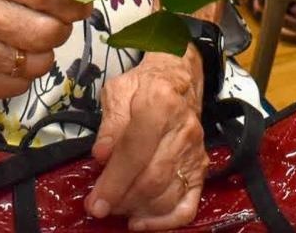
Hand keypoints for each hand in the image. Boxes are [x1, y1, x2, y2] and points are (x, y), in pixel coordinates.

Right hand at [0, 0, 90, 98]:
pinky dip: (24, 72)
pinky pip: (20, 84)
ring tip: (28, 36)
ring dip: (44, 51)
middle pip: (49, 32)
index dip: (75, 0)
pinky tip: (10, 53)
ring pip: (40, 62)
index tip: (81, 2)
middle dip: (62, 27)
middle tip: (53, 19)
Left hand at [85, 52, 209, 229]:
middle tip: (100, 208)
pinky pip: (188, 204)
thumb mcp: (118, 91)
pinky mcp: (200, 167)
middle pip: (153, 178)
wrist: (178, 78)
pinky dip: (166, 222)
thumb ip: (109, 123)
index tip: (95, 203)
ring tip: (117, 208)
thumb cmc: (143, 85)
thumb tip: (101, 156)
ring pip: (168, 195)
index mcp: (160, 104)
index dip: (114, 182)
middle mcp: (183, 129)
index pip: (136, 151)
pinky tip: (142, 222)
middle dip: (122, 200)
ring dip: (138, 210)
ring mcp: (194, 151)